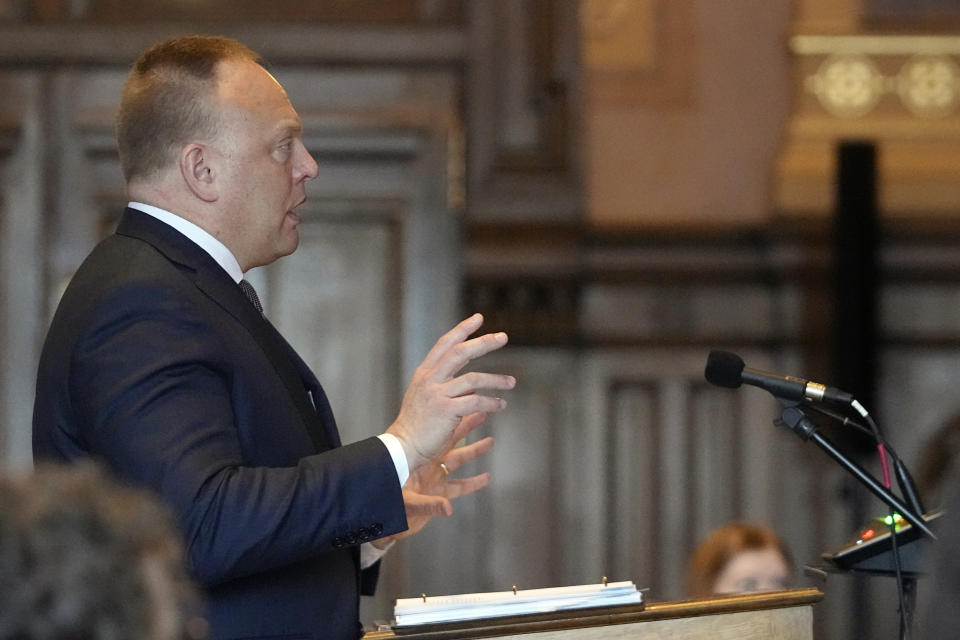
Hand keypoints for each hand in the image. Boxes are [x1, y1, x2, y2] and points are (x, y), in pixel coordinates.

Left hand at [373, 420, 493, 545]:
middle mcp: (429, 466)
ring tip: (489, 442)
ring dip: (474, 451)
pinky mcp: (437, 495)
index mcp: (421, 461)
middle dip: (467, 427)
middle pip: (452, 440)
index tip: (465, 409)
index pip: (442, 436)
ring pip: (459, 460)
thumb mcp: (409, 504)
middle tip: (481, 412)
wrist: (383, 520)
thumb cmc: (390, 507)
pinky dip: (473, 483)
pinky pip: (459, 487)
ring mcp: (434, 479)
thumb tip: (448, 509)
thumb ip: (430, 506)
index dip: (455, 423)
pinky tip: (486, 478)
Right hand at [386, 314, 514, 470]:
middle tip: (503, 337)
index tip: (478, 318)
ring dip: (495, 380)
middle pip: (460, 353)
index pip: (444, 345)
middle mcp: (430, 380)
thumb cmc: (417, 427)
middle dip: (483, 343)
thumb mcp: (428, 400)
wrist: (402, 448)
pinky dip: (491, 402)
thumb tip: (472, 386)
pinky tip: (501, 404)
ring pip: (473, 378)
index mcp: (424, 374)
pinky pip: (475, 401)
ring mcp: (437, 394)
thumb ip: (447, 389)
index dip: (462, 330)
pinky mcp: (445, 410)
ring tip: (511, 383)